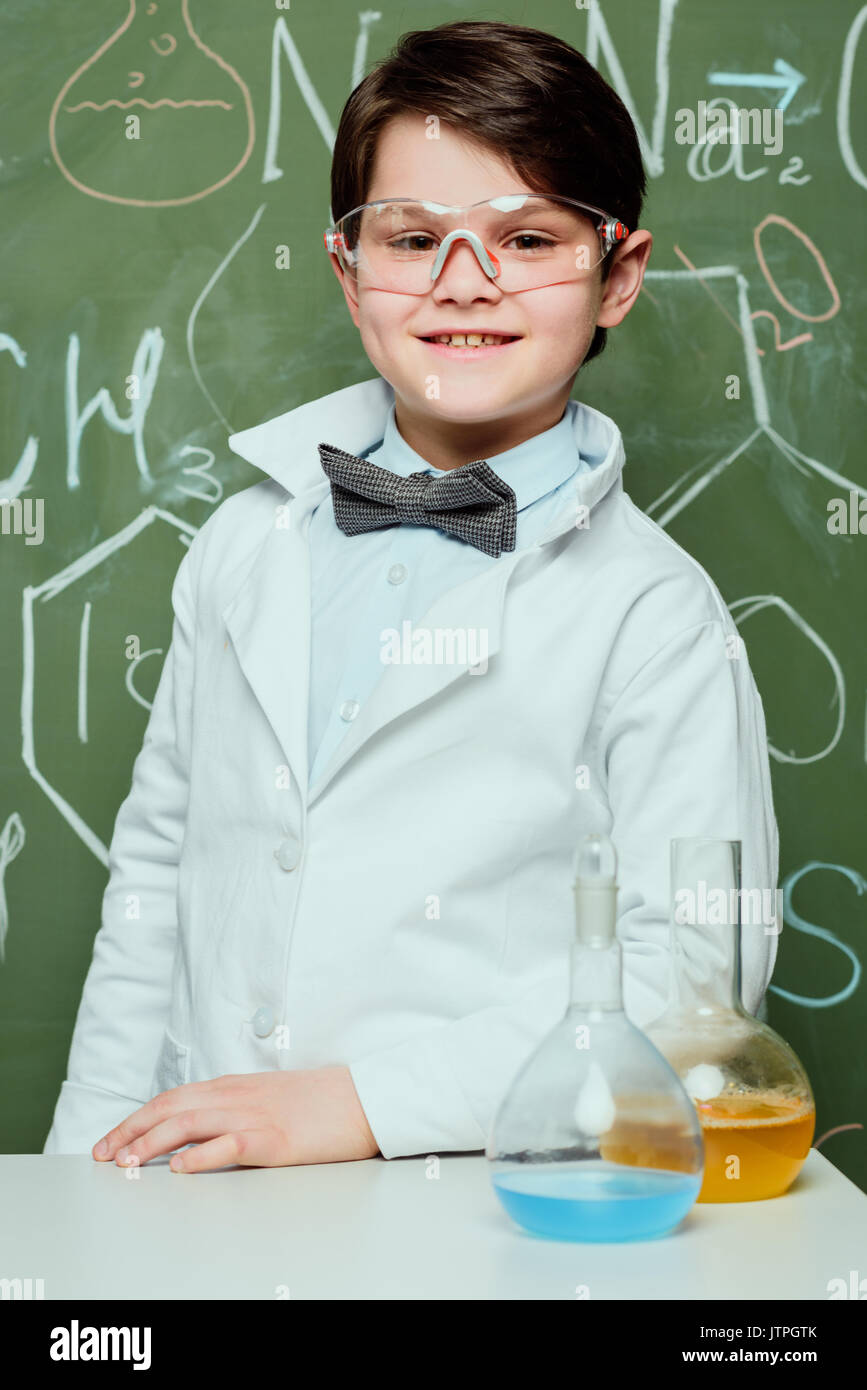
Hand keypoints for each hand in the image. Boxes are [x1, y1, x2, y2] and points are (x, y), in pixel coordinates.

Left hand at [92, 1065, 379, 1171]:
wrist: (365, 1097)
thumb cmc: (322, 1101)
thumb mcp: (271, 1097)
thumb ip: (237, 1107)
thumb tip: (203, 1130)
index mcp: (236, 1086)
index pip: (174, 1097)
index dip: (138, 1118)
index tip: (113, 1139)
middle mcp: (238, 1095)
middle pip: (171, 1107)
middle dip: (131, 1130)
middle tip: (103, 1154)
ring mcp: (257, 1115)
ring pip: (190, 1123)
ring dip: (152, 1143)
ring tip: (126, 1162)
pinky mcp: (277, 1139)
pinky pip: (229, 1144)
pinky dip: (200, 1156)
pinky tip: (181, 1168)